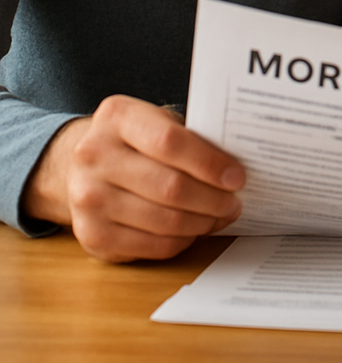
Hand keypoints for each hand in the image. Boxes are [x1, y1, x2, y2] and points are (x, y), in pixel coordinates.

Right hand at [23, 94, 244, 262]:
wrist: (83, 165)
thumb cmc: (137, 139)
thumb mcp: (157, 120)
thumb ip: (190, 137)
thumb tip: (237, 167)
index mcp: (117, 117)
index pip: (170, 142)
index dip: (209, 163)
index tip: (237, 176)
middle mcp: (94, 156)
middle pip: (170, 187)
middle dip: (213, 199)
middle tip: (235, 201)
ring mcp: (88, 199)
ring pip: (164, 221)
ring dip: (203, 222)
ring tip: (221, 214)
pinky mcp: (93, 236)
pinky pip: (153, 245)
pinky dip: (183, 240)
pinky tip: (195, 228)